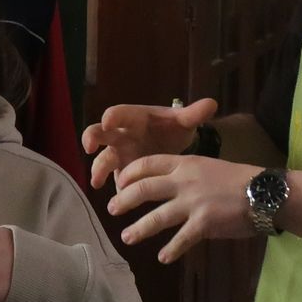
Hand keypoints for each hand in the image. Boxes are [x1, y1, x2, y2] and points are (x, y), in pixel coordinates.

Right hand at [82, 97, 217, 190]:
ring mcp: (120, 154)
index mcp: (134, 118)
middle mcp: (121, 135)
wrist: (172, 145)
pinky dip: (114, 188)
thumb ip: (193, 114)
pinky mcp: (122, 171)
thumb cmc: (172, 129)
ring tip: (96, 182)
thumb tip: (212, 103)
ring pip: (103, 159)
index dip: (112, 117)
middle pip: (100, 132)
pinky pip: (114, 178)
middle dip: (92, 138)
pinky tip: (117, 197)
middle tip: (88, 146)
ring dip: (99, 169)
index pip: (119, 113)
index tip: (108, 121)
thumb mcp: (183, 122)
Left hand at [106, 154, 259, 262]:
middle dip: (123, 200)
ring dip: (139, 229)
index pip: (147, 163)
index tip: (118, 182)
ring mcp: (193, 203)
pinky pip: (181, 239)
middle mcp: (184, 181)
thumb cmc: (238, 179)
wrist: (265, 192)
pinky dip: (171, 249)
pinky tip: (163, 258)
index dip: (128, 173)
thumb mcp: (207, 166)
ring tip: (127, 237)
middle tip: (111, 210)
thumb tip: (166, 185)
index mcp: (185, 164)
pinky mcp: (204, 223)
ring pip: (156, 217)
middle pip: (143, 189)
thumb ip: (185, 174)